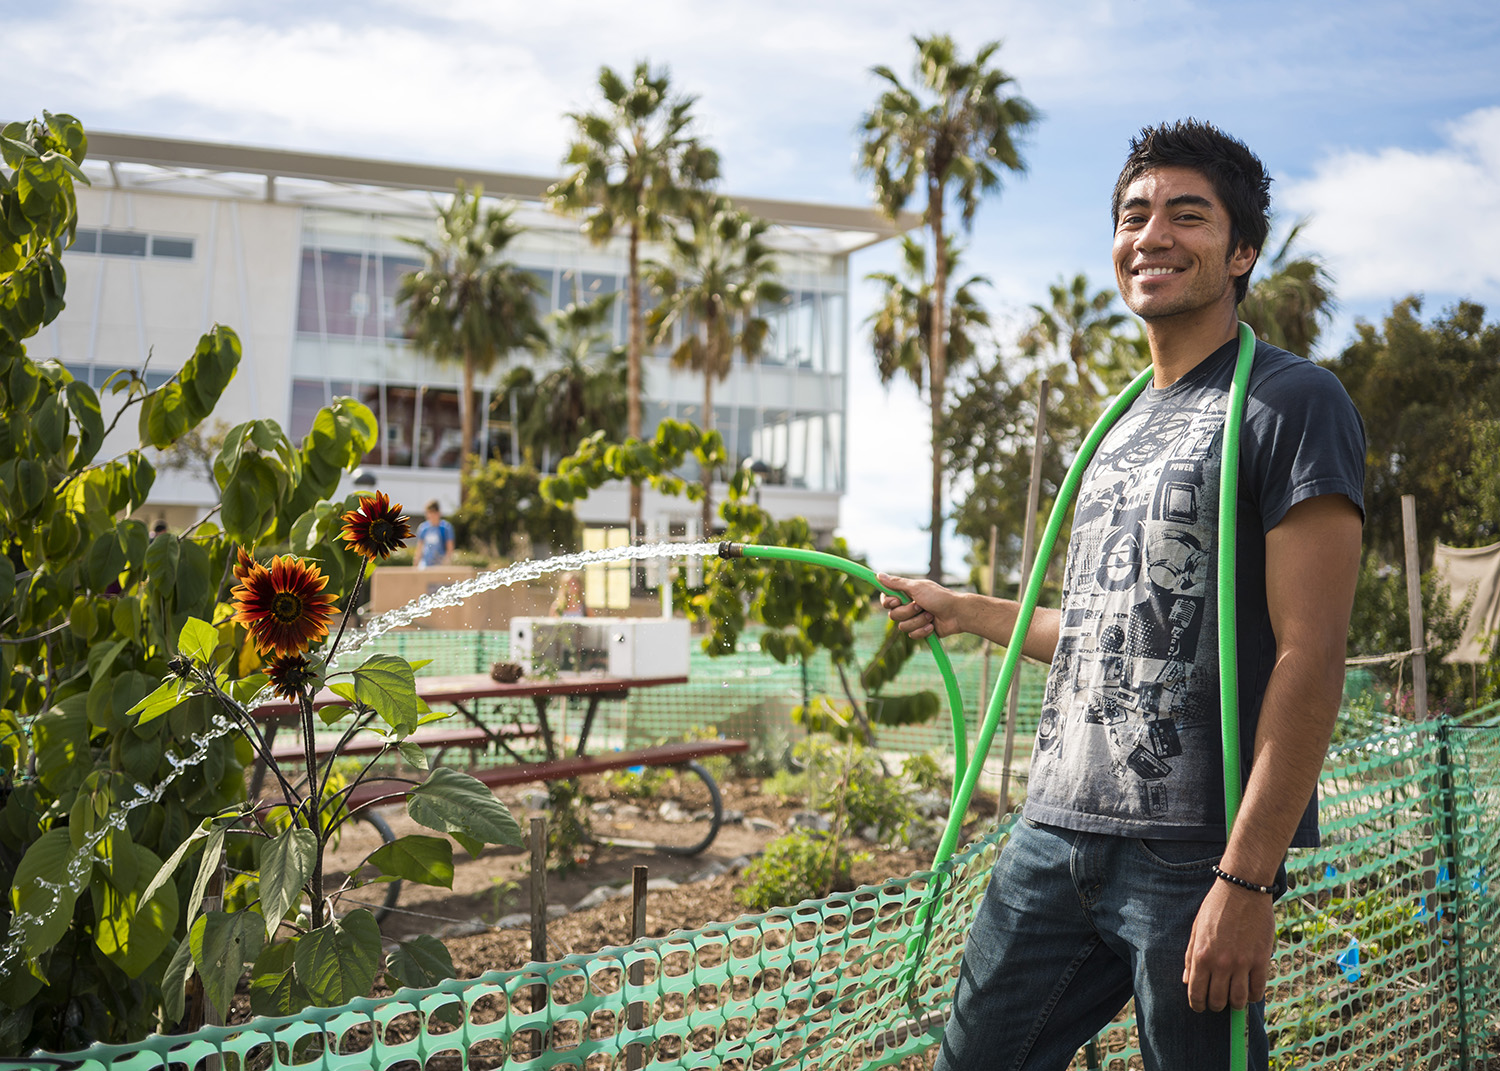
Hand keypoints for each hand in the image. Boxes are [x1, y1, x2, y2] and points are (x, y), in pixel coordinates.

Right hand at [875, 573, 963, 639]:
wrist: (957, 613)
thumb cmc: (939, 597)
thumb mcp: (916, 588)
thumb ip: (896, 583)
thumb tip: (879, 575)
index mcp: (906, 595)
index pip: (886, 600)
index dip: (888, 602)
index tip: (897, 600)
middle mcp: (908, 607)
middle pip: (893, 615)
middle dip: (908, 612)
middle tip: (920, 606)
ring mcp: (914, 619)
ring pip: (902, 627)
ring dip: (918, 621)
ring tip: (930, 615)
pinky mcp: (921, 631)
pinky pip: (912, 635)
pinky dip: (923, 630)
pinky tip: (932, 625)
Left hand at [1183, 879, 1274, 1012]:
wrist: (1242, 890)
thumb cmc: (1215, 908)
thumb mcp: (1196, 930)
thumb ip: (1190, 957)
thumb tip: (1187, 981)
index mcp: (1201, 956)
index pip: (1196, 993)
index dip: (1197, 1004)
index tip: (1199, 1006)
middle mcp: (1220, 963)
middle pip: (1218, 1001)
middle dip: (1215, 1005)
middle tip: (1217, 1001)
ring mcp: (1242, 963)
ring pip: (1239, 1000)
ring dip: (1235, 1004)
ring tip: (1233, 998)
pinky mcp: (1261, 960)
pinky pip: (1258, 990)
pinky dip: (1253, 996)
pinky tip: (1249, 990)